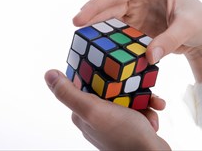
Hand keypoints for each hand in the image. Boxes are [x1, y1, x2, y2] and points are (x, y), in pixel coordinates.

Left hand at [45, 69, 170, 149]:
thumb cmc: (125, 136)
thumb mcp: (94, 109)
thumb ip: (70, 93)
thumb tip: (49, 74)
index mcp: (83, 112)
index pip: (86, 83)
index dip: (98, 71)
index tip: (112, 64)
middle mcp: (96, 117)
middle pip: (111, 88)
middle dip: (128, 86)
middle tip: (138, 86)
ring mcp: (113, 123)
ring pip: (128, 97)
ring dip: (142, 98)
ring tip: (151, 104)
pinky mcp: (129, 127)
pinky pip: (138, 109)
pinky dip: (148, 110)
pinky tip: (152, 117)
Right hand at [73, 0, 201, 81]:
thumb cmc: (199, 23)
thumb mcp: (189, 28)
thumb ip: (170, 40)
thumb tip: (149, 56)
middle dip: (95, 6)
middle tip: (78, 20)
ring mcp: (137, 4)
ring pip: (111, 8)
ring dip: (95, 17)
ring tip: (79, 28)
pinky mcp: (134, 19)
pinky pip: (115, 22)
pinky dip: (103, 28)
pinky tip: (92, 35)